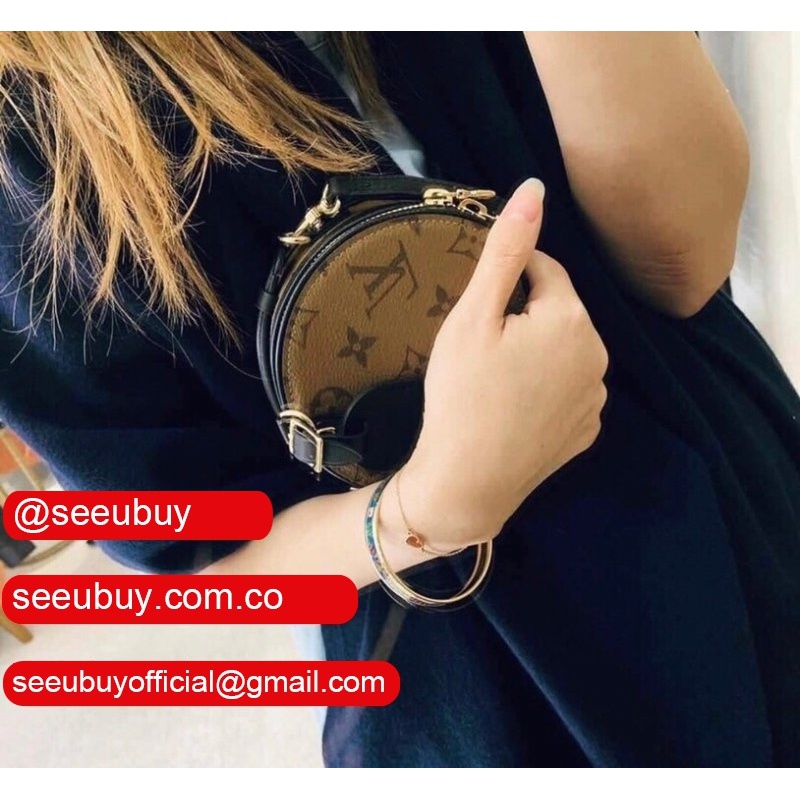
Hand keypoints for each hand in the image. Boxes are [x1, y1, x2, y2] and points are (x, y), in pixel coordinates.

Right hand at [401, 178, 608, 547]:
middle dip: (523, 316)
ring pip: (564, 352)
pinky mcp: (586, 432)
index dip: (508, 279)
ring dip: (536, 351)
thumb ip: (506, 250)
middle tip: (480, 345)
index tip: (478, 302)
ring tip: (495, 376)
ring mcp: (596, 398)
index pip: (545, 271)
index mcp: (571, 320)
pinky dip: (546, 388)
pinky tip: (514, 405)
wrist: (468, 483)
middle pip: (557, 312)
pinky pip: (568, 390)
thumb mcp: (473, 317)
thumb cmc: (462, 395)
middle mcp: (598, 356)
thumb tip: (534, 188)